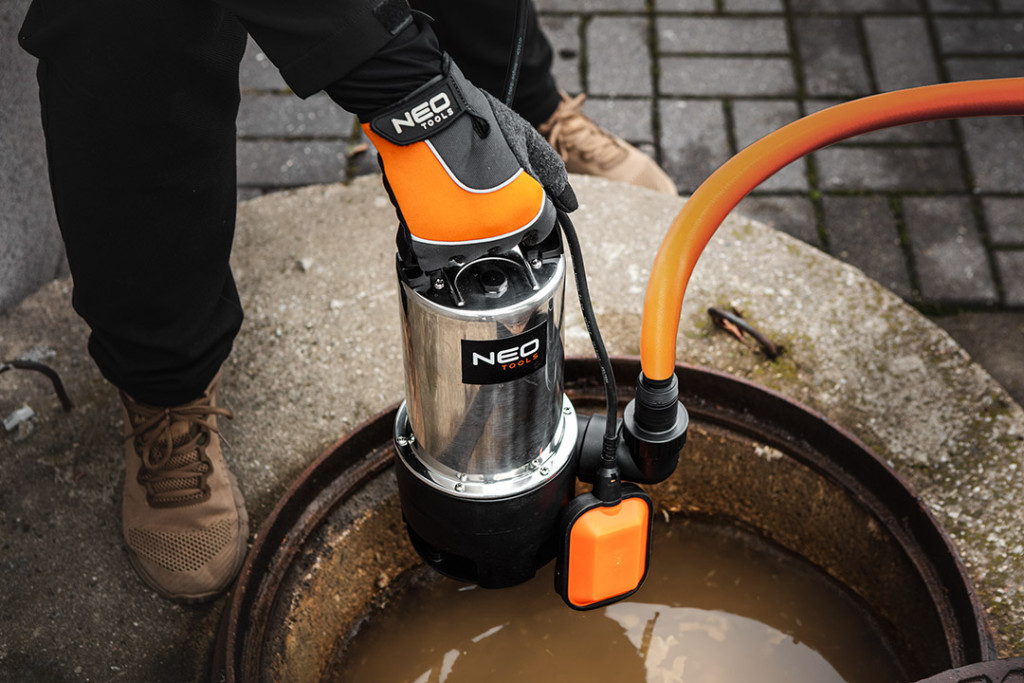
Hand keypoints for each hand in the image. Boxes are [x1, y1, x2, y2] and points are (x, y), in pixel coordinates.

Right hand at [363, 55, 575, 271]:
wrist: (423, 117)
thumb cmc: (474, 121)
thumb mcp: (525, 138)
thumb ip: (552, 174)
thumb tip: (571, 203)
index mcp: (528, 210)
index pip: (540, 227)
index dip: (530, 210)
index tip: (512, 198)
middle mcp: (500, 233)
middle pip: (506, 238)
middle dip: (497, 218)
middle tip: (478, 187)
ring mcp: (464, 243)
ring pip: (472, 250)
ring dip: (466, 231)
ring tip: (453, 195)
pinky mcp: (430, 247)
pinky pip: (439, 260)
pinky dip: (437, 243)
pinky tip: (434, 214)